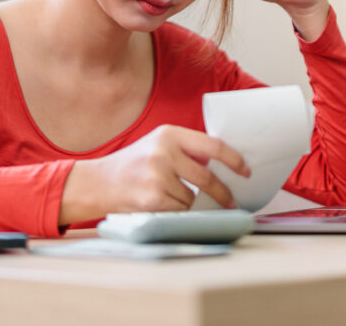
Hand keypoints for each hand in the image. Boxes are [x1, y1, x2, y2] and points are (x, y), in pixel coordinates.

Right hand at [58, 125, 250, 224]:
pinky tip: (165, 205)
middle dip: (223, 193)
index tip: (245, 171)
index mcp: (169, 134)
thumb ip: (187, 149)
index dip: (234, 160)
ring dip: (191, 204)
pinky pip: (180, 211)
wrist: (99, 182)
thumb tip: (225, 164)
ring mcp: (157, 176)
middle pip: (207, 178)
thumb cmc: (134, 164)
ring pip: (193, 198)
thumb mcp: (159, 144)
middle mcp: (163, 152)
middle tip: (232, 201)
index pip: (213, 146)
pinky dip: (178, 212)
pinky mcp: (152, 199)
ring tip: (173, 197)